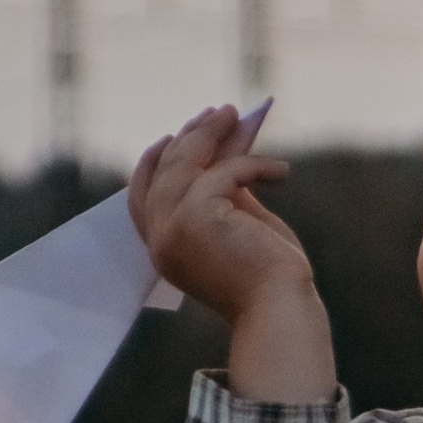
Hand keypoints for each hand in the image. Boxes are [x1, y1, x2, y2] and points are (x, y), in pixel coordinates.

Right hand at [129, 106, 314, 331]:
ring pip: (185, 163)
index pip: (141, 197)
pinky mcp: (197, 217)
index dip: (152, 163)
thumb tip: (224, 149)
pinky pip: (225, 172)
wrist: (279, 310)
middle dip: (189, 137)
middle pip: (163, 172)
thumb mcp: (236, 227)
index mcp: (163, 249)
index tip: (172, 135)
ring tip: (236, 115)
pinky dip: (254, 165)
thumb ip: (223, 193)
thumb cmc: (267, 277)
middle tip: (217, 113)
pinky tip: (281, 172)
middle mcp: (160, 240)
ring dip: (211, 133)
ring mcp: (173, 228)